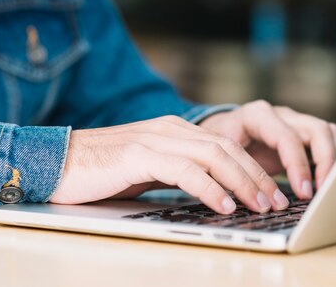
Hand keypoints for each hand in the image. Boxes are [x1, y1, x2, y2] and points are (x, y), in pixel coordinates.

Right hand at [49, 115, 291, 213]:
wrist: (57, 162)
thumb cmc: (103, 172)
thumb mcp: (149, 170)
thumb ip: (179, 173)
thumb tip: (213, 194)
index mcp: (175, 131)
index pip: (225, 146)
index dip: (253, 170)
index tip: (273, 193)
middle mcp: (169, 129)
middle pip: (227, 148)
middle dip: (256, 176)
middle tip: (277, 201)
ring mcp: (155, 139)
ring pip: (213, 156)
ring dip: (242, 182)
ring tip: (260, 206)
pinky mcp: (139, 154)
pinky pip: (184, 170)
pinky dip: (209, 188)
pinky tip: (224, 205)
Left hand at [199, 100, 335, 198]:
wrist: (216, 132)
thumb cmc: (216, 145)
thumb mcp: (219, 155)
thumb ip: (235, 172)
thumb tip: (252, 200)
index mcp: (256, 115)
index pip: (286, 136)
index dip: (297, 164)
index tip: (302, 191)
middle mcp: (280, 115)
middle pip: (317, 129)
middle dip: (325, 162)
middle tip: (323, 192)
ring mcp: (294, 122)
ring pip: (328, 133)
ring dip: (335, 160)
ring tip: (330, 189)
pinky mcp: (302, 135)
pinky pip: (328, 142)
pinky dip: (333, 161)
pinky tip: (328, 183)